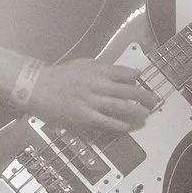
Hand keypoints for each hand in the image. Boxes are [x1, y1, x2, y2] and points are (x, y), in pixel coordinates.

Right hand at [26, 59, 156, 132]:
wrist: (38, 87)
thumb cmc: (60, 75)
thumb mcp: (82, 65)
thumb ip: (101, 69)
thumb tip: (120, 74)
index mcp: (98, 70)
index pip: (124, 73)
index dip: (136, 78)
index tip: (142, 81)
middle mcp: (99, 85)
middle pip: (128, 91)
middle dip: (144, 96)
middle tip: (153, 100)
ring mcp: (93, 102)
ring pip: (121, 107)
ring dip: (136, 111)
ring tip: (146, 114)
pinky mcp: (85, 116)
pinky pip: (107, 122)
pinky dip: (119, 125)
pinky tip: (127, 127)